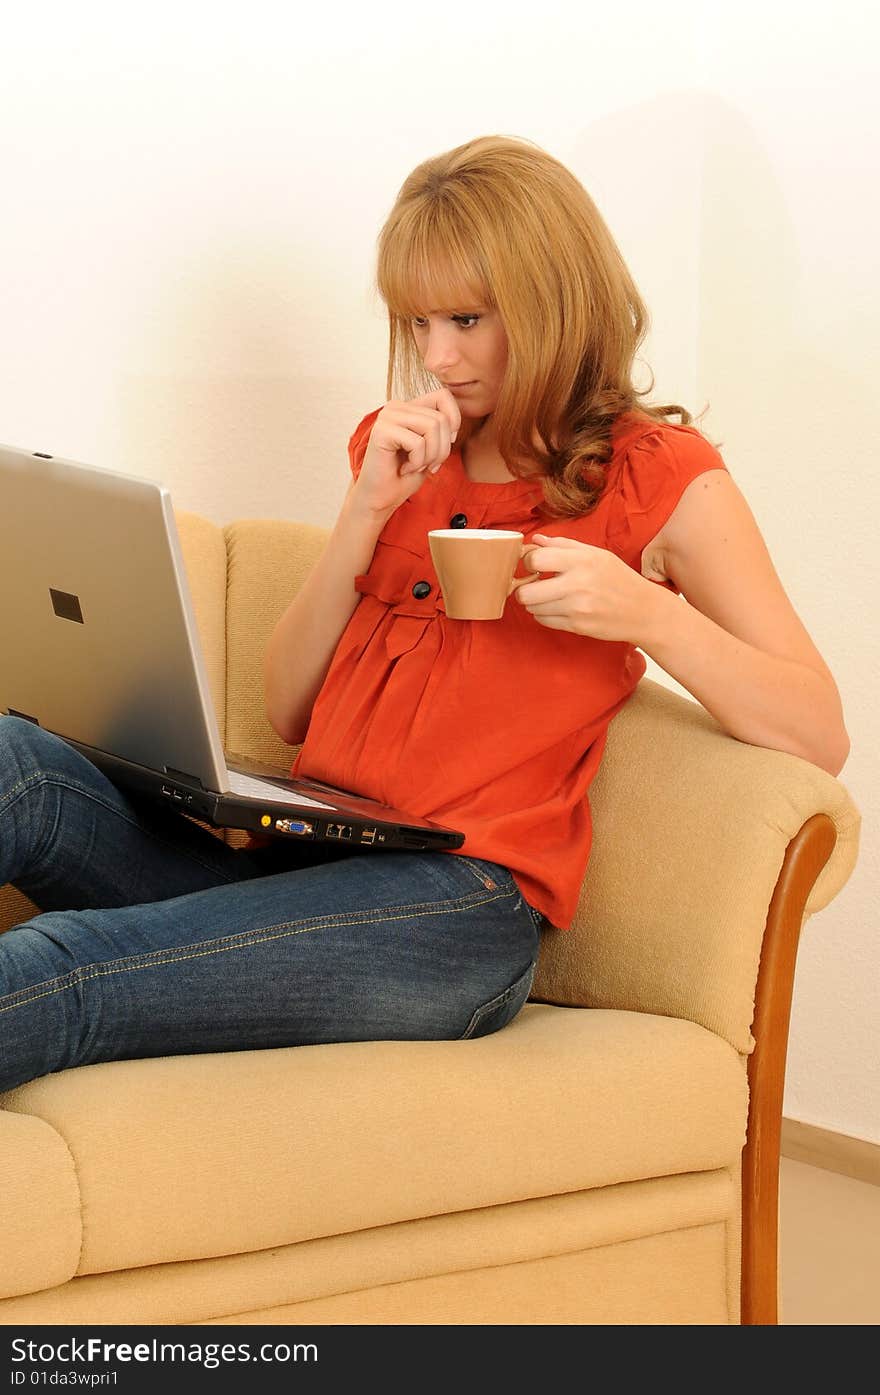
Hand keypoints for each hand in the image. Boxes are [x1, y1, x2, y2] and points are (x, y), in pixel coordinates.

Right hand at [352, 389, 461, 515]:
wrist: (380, 498)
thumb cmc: (405, 476)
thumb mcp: (432, 449)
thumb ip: (442, 429)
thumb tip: (454, 425)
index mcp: (408, 407)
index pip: (443, 396)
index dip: (453, 422)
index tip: (443, 446)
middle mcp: (396, 407)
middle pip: (441, 418)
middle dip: (442, 449)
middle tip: (428, 466)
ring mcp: (387, 417)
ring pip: (432, 427)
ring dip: (430, 456)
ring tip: (416, 466)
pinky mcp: (381, 431)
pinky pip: (417, 442)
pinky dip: (417, 462)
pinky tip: (404, 469)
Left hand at [515, 534, 665, 644]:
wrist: (643, 610)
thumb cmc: (619, 579)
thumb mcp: (596, 554)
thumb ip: (563, 545)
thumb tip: (535, 540)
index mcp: (582, 560)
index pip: (535, 559)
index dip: (527, 562)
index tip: (533, 565)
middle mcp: (578, 584)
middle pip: (526, 592)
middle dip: (523, 589)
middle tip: (532, 585)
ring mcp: (577, 608)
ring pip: (533, 608)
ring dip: (534, 603)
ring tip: (548, 596)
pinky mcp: (577, 626)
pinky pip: (544, 621)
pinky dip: (545, 615)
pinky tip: (558, 608)